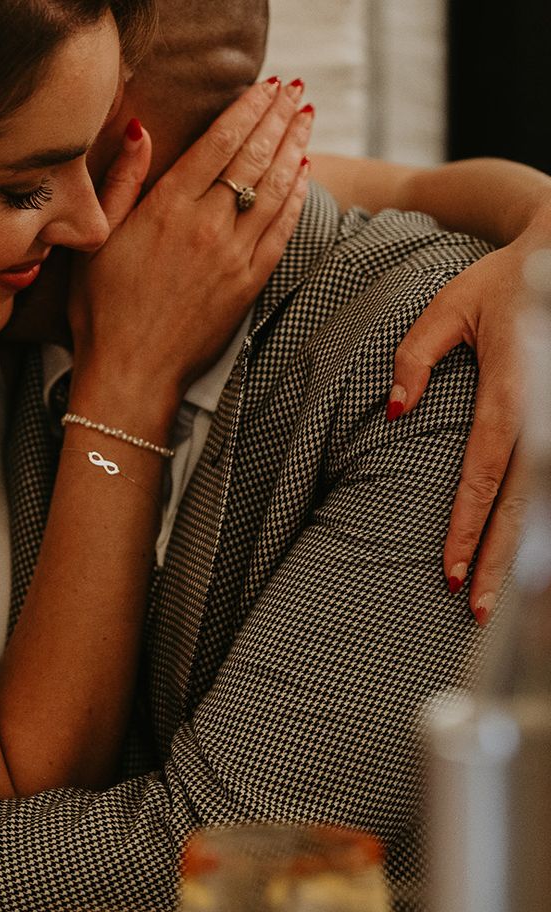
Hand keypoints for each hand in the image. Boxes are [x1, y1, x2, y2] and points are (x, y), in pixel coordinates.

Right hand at [69, 78, 311, 414]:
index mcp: (166, 209)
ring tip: (305, 122)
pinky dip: (296, 199)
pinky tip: (302, 177)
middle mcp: (206, 226)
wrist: (130, 374)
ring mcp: (232, 256)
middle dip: (277, 119)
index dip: (246, 110)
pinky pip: (282, 231)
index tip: (264, 88)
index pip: (218, 143)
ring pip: (275, 189)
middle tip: (293, 94)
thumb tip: (140, 132)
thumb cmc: (102, 312)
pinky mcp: (248, 285)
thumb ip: (121, 183)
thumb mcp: (97, 240)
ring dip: (294, 149)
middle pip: (253, 158)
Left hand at [389, 239, 532, 623]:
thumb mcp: (447, 310)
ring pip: (537, 502)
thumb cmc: (501, 284)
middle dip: (495, 560)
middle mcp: (537, 416)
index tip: (450, 569)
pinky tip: (521, 551)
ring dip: (515, 551)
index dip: (466, 527)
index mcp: (506, 394)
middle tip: (476, 609)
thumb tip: (395, 411)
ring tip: (495, 597)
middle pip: (516, 505)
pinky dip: (535, 520)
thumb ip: (414, 358)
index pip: (481, 476)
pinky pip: (548, 479)